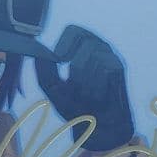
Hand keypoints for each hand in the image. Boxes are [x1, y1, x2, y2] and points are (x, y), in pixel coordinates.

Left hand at [36, 25, 133, 150]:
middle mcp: (97, 47)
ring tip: (87, 95)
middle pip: (83, 39)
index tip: (58, 60)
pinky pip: (103, 68)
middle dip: (73, 63)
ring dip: (83, 80)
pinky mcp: (119, 66)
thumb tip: (37, 54)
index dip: (63, 43)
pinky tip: (99, 96)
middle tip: (72, 81)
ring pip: (91, 56)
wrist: (97, 126)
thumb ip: (44, 71)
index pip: (72, 30)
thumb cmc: (76, 105)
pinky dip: (96, 85)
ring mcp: (110, 55)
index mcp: (80, 48)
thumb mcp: (53, 88)